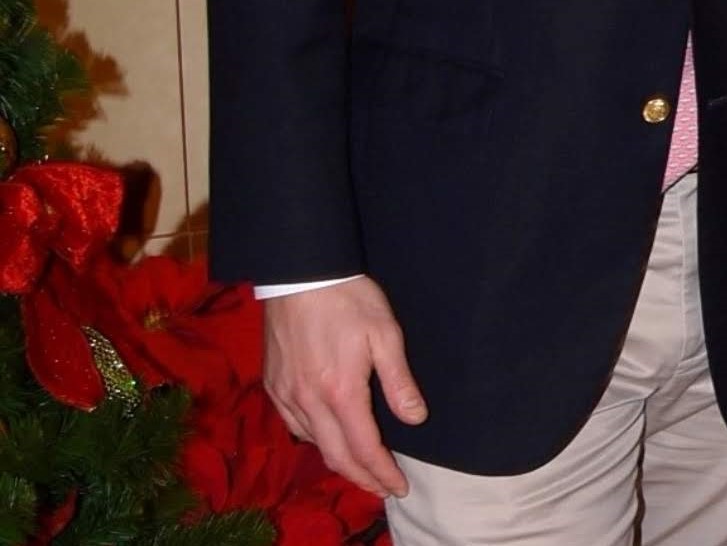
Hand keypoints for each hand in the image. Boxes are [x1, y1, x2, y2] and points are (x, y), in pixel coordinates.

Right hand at [261, 277, 425, 497]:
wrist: (299, 276)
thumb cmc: (348, 300)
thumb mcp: (385, 334)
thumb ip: (399, 381)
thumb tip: (415, 418)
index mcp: (340, 392)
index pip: (364, 448)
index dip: (382, 472)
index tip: (398, 487)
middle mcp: (308, 402)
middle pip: (336, 456)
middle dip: (362, 478)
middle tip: (383, 489)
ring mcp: (286, 396)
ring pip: (313, 444)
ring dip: (339, 462)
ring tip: (362, 469)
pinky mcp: (273, 386)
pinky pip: (294, 426)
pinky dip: (316, 441)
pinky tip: (329, 438)